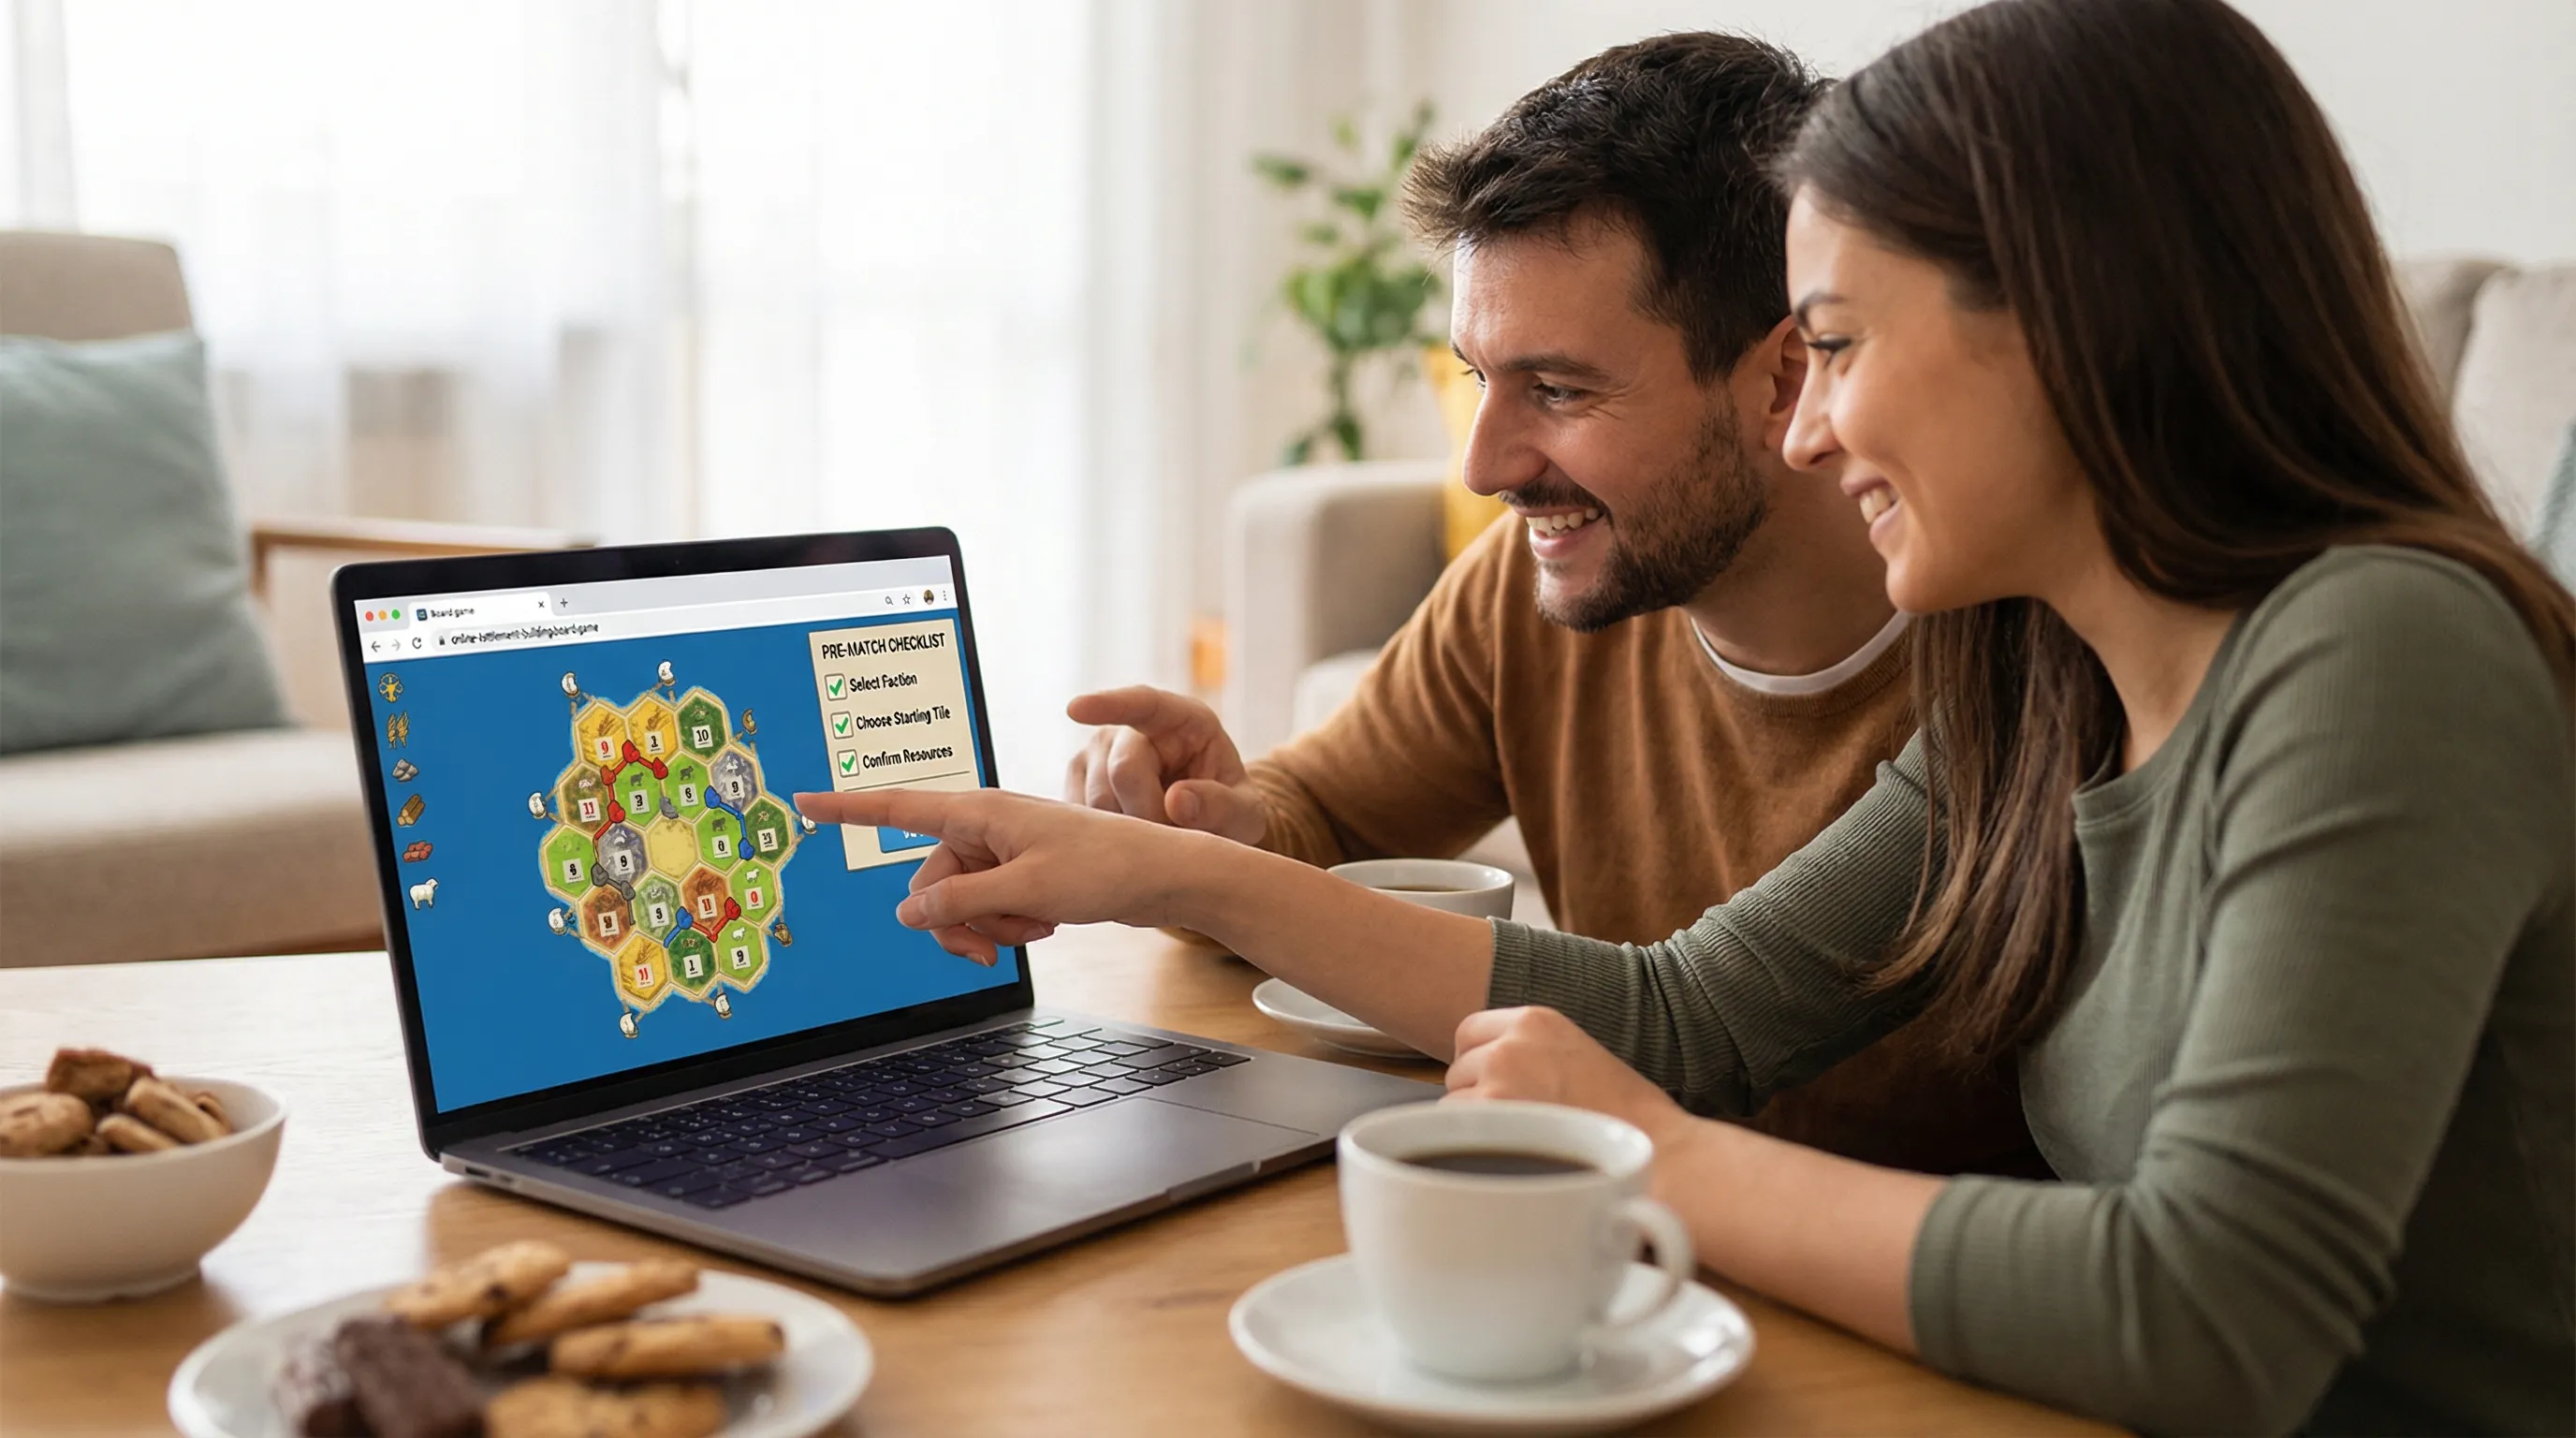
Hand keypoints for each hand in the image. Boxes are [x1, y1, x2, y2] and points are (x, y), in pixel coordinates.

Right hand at [795, 787, 1202, 963]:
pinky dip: (1009, 925)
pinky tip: (1046, 925)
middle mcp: (985, 827)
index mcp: (979, 812)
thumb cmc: (1103, 868)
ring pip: (960, 903)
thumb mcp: (1024, 891)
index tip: (802, 800)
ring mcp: (1004, 852)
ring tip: (1037, 928)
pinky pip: (989, 909)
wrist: (1162, 876)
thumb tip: (908, 912)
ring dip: (989, 927)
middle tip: (994, 948)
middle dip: (956, 922)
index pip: (897, 809)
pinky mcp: (1023, 874)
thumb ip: (960, 901)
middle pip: (931, 884)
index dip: (847, 809)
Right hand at [1063, 687, 1268, 844]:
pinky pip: (1080, 817)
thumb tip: (1177, 802)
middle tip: (1177, 837)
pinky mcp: (1076, 781)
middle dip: (1151, 815)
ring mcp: (1096, 753)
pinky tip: (1131, 837)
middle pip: (1123, 771)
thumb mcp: (1244, 813)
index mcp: (1181, 719)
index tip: (1076, 709)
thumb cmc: (1227, 811)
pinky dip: (1107, 839)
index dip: (1111, 705)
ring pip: (1098, 800)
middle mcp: (1129, 728)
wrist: (1202, 825)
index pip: (1144, 704)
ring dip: (1131, 833)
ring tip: (1159, 834)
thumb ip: (1222, 807)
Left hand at [1445, 1007, 1689, 1145]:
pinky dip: (1473, 1146)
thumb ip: (1529, 1054)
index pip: (1469, 1032)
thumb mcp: (1574, 1056)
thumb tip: (1480, 1074)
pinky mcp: (1493, 1113)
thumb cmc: (1624, 1114)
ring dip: (1474, 1123)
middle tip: (1517, 1121)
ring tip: (1521, 1140)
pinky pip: (1454, 1130)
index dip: (1477, 1063)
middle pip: (1457, 1067)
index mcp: (1535, 1019)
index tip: (1496, 1086)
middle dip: (1475, 1094)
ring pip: (1452, 1100)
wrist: (1655, 1148)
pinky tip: (1512, 1154)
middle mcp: (1512, 1041)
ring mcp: (1499, 1075)